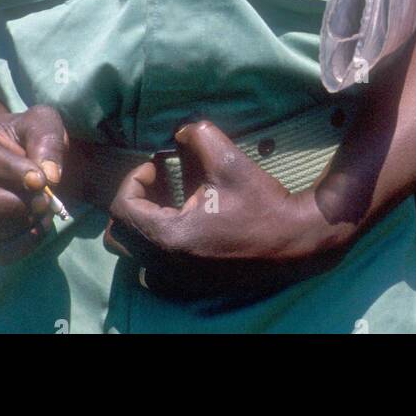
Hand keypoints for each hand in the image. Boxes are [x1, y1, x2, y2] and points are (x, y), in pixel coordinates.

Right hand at [0, 104, 68, 262]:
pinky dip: (23, 244)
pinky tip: (40, 226)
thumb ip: (46, 141)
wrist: (17, 158)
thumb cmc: (26, 137)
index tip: (41, 180)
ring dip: (20, 222)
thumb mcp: (41, 123)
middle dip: (13, 203)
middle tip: (44, 200)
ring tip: (45, 208)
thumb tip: (49, 177)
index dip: (12, 171)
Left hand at [105, 120, 353, 298]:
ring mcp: (178, 280)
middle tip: (161, 182)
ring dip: (146, 221)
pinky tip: (190, 217)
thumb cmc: (260, 203)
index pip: (122, 207)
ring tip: (173, 198)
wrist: (295, 242)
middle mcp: (165, 265)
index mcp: (169, 238)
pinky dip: (161, 239)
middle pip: (120, 233)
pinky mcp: (191, 284)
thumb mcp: (228, 159)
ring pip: (136, 250)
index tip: (159, 164)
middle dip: (135, 201)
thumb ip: (195, 135)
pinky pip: (156, 262)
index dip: (135, 178)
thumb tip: (178, 132)